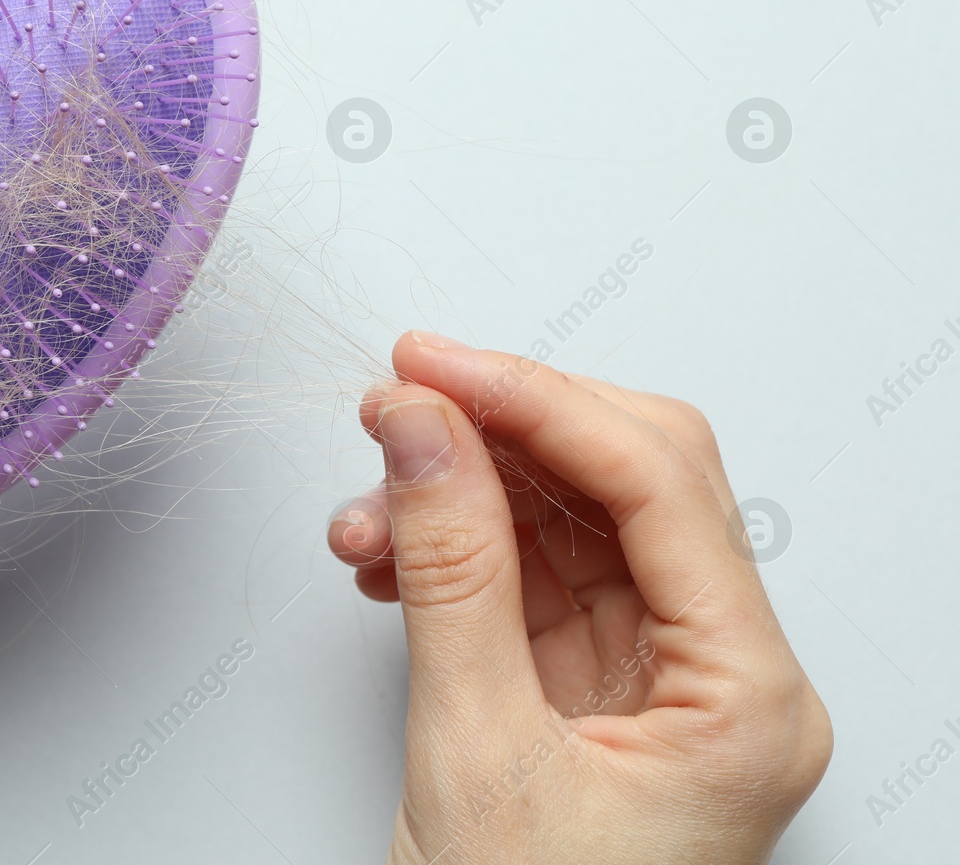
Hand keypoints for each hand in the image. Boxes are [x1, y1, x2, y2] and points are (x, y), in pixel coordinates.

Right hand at [327, 332, 831, 864]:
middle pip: (628, 480)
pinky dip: (453, 549)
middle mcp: (719, 674)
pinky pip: (529, 574)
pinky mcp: (591, 686)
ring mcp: (656, 677)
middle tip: (400, 399)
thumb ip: (450, 571)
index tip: (434, 364)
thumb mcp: (475, 751)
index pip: (659, 484)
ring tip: (368, 509)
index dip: (538, 401)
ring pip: (569, 520)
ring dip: (460, 493)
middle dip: (502, 430)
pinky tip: (389, 555)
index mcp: (745, 697)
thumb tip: (422, 428)